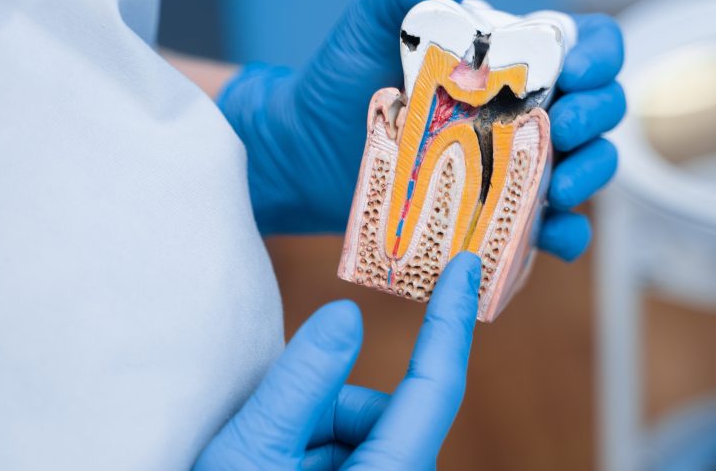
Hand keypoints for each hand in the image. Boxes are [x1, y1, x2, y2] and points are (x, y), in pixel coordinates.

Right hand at [194, 253, 481, 469]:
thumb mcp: (251, 454)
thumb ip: (301, 382)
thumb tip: (348, 315)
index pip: (433, 388)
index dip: (450, 322)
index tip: (465, 265)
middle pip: (374, 413)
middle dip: (322, 408)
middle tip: (264, 440)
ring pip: (354, 435)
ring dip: (307, 435)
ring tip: (261, 467)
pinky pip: (345, 457)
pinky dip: (307, 454)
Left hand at [218, 0, 625, 260]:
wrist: (304, 149)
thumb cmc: (341, 79)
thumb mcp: (369, 21)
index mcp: (510, 58)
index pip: (584, 45)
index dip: (599, 55)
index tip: (574, 71)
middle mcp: (524, 108)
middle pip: (599, 107)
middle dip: (596, 116)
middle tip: (563, 128)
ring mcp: (514, 162)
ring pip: (587, 166)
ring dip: (590, 175)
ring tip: (559, 188)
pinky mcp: (497, 211)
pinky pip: (549, 228)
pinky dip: (567, 234)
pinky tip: (555, 234)